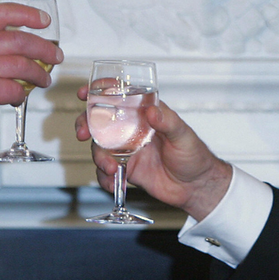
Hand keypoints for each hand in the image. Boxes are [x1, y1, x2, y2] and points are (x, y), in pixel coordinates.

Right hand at [0, 3, 63, 134]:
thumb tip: (17, 49)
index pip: (3, 12)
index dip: (28, 14)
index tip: (44, 21)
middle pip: (21, 40)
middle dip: (45, 49)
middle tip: (55, 56)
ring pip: (23, 66)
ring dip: (39, 74)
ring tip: (44, 80)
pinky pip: (15, 90)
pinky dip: (21, 95)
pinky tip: (19, 97)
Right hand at [75, 87, 231, 221]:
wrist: (196, 188)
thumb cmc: (194, 156)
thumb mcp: (183, 135)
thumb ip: (167, 122)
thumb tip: (151, 111)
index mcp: (145, 115)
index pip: (120, 97)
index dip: (100, 92)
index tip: (85, 93)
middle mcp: (132, 130)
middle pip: (100, 121)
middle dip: (85, 124)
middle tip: (82, 133)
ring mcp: (127, 150)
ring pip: (99, 148)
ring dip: (99, 157)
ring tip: (111, 168)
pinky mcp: (127, 169)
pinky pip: (106, 172)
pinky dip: (105, 178)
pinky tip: (114, 182)